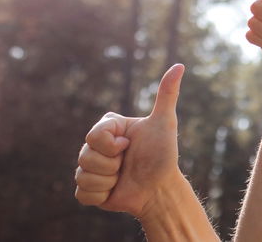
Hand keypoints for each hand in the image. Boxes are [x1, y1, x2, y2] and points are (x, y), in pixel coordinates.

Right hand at [74, 64, 184, 217]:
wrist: (160, 189)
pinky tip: (114, 191)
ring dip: (107, 181)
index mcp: (109, 127)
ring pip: (82, 175)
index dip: (112, 145)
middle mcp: (97, 146)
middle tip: (127, 164)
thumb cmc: (163, 155)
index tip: (130, 145)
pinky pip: (82, 194)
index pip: (94, 135)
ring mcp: (92, 167)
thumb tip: (180, 65)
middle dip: (111, 165)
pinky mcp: (89, 189)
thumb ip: (167, 94)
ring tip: (122, 177)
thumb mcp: (165, 123)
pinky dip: (100, 195)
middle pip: (85, 156)